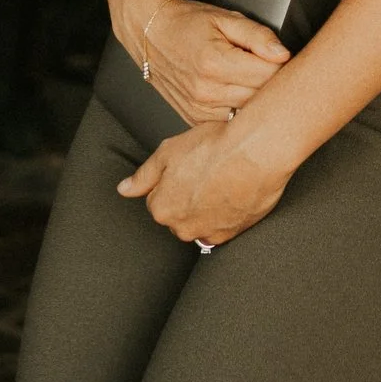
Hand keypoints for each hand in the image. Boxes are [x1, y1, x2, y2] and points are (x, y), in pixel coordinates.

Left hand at [118, 114, 292, 246]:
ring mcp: (209, 232)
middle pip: (178, 213)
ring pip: (200, 222)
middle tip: (205, 172)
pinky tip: (234, 192)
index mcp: (162, 209)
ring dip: (206, 208)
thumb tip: (124, 189)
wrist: (256, 152)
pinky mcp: (234, 234)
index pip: (158, 199)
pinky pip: (222, 227)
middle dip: (187, 197)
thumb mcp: (168, 152)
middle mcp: (183, 228)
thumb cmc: (214, 147)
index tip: (188, 167)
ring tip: (221, 181)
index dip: (172, 180)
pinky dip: (226, 214)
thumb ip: (143, 175)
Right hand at [128, 0, 287, 125]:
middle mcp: (206, 91)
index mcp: (216, 63)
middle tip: (268, 67)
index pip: (269, 75)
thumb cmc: (187, 24)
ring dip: (255, 99)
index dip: (281, 65)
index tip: (280, 58)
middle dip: (271, 83)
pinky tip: (235, 92)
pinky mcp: (194, 118)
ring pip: (247, 113)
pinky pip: (230, 121)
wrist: (150, 33)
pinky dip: (237, 109)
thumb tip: (283, 54)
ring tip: (249, 78)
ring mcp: (199, 109)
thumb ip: (258, 36)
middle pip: (261, 98)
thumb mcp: (225, 19)